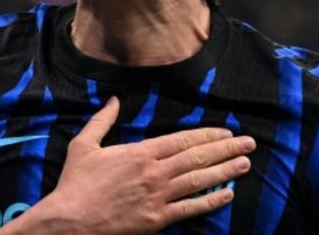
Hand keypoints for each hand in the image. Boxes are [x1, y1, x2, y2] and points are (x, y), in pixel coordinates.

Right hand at [8, 96, 255, 234]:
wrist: (70, 220)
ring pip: (199, 181)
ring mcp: (158, 197)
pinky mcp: (157, 219)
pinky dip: (211, 201)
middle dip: (226, 150)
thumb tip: (114, 99)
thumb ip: (102, 120)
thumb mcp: (84, 145)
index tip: (226, 133)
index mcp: (141, 152)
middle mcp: (155, 172)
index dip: (208, 135)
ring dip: (225, 172)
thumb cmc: (75, 183)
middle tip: (249, 144)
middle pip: (198, 157)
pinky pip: (190, 209)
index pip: (183, 140)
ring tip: (245, 165)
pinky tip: (227, 195)